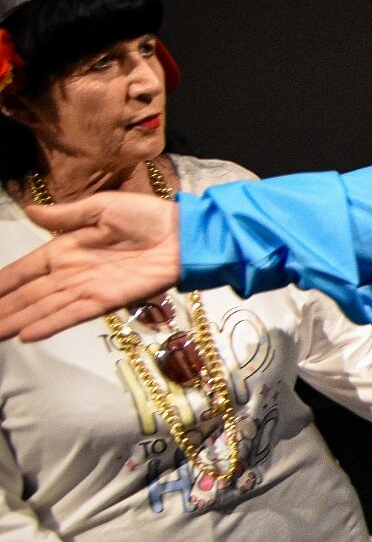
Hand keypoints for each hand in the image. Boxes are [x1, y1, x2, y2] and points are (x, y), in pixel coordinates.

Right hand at [0, 193, 179, 340]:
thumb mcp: (102, 207)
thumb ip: (65, 215)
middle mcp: (71, 272)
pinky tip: (26, 333)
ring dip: (18, 321)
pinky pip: (72, 314)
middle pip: (29, 294)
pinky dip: (50, 324)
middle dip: (3, 308)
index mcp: (65, 248)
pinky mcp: (107, 300)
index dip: (3, 282)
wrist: (182, 235)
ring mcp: (87, 288)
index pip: (25, 269)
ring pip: (44, 308)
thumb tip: (31, 211)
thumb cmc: (146, 217)